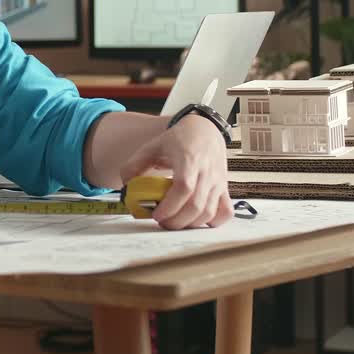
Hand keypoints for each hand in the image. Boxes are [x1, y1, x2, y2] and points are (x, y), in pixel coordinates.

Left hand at [119, 115, 233, 229]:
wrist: (205, 130)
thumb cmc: (178, 140)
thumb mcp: (152, 146)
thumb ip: (134, 165)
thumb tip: (127, 187)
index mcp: (188, 159)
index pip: (184, 187)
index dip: (170, 206)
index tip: (156, 214)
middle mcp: (207, 171)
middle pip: (196, 205)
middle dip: (176, 220)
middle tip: (161, 222)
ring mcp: (218, 181)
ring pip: (209, 212)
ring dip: (190, 224)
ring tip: (174, 221)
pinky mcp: (225, 188)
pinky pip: (226, 212)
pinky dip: (213, 222)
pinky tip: (197, 220)